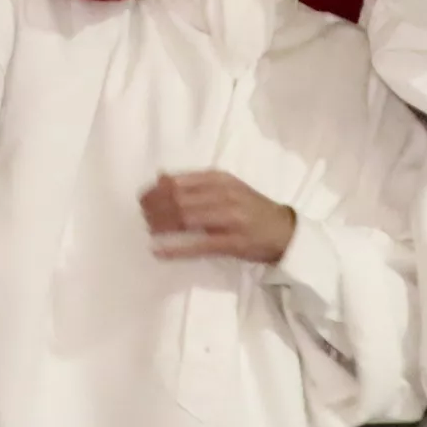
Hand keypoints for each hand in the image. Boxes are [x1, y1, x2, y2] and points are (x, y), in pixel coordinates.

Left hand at [140, 170, 297, 265]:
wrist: (284, 230)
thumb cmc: (250, 208)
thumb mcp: (226, 187)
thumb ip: (195, 182)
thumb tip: (160, 176)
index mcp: (220, 179)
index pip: (180, 181)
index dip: (157, 189)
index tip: (142, 197)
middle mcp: (224, 195)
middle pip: (179, 199)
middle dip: (156, 207)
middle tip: (142, 214)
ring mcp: (229, 219)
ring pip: (186, 219)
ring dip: (162, 224)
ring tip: (149, 229)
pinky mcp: (232, 243)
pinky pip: (198, 245)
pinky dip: (176, 248)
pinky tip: (158, 250)